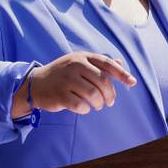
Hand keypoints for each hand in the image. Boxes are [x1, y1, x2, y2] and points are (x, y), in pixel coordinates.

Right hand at [11, 52, 136, 116]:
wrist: (35, 84)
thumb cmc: (63, 75)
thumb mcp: (80, 64)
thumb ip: (100, 65)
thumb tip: (121, 64)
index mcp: (82, 57)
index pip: (107, 63)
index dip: (122, 73)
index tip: (132, 83)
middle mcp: (75, 65)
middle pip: (102, 81)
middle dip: (110, 94)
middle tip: (110, 102)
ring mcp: (66, 80)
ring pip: (93, 94)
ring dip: (99, 103)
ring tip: (98, 105)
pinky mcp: (59, 94)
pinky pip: (80, 105)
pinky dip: (85, 109)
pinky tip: (83, 108)